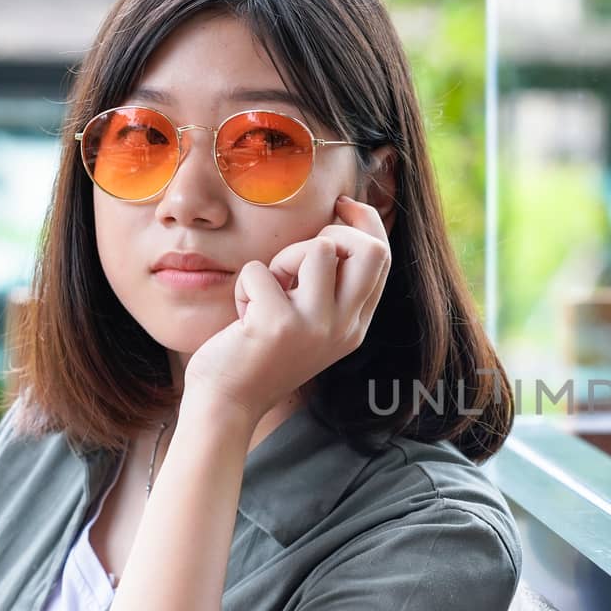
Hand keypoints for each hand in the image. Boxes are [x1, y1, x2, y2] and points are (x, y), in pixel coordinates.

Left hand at [183, 195, 391, 424]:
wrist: (228, 405)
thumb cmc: (261, 357)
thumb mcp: (311, 325)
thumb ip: (329, 288)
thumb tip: (334, 228)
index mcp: (356, 325)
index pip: (382, 257)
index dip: (364, 221)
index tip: (340, 205)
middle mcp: (345, 327)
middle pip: (370, 249)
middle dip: (335, 232)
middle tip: (301, 254)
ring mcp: (315, 327)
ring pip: (318, 248)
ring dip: (284, 258)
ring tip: (270, 289)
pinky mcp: (278, 325)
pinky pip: (261, 270)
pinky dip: (245, 285)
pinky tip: (242, 315)